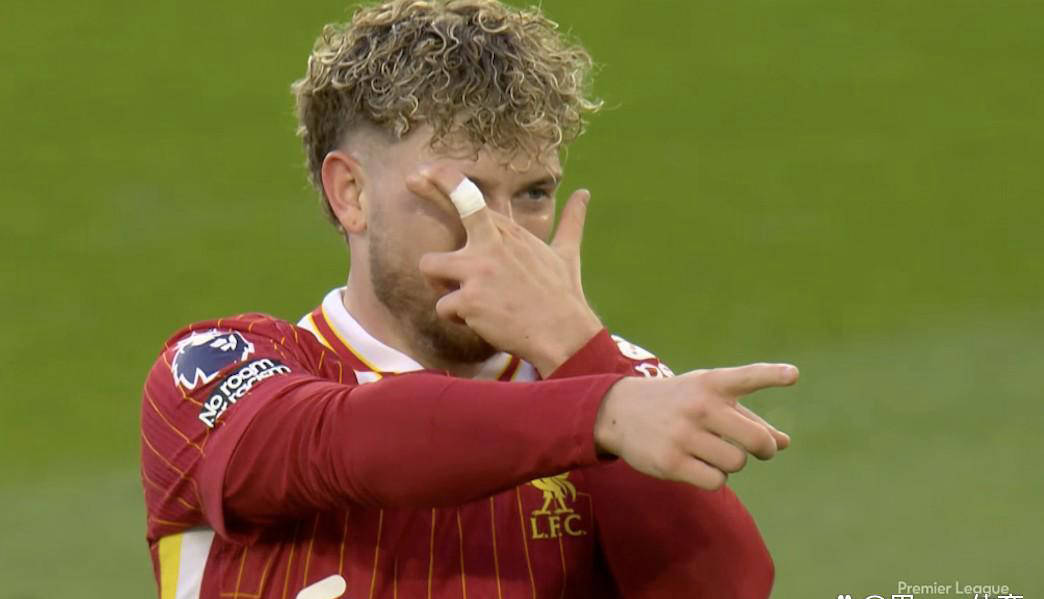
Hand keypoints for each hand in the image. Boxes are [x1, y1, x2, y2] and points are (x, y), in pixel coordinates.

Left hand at [407, 166, 603, 376]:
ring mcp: (478, 271)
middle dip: (428, 191)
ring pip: (429, 266)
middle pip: (451, 209)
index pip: (473, 198)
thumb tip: (585, 193)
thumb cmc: (564, 295)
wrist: (563, 334)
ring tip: (470, 297)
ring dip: (441, 283)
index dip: (446, 179)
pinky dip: (458, 318)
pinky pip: (443, 307)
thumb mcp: (567, 252)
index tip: (425, 169)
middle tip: (410, 179)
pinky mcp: (468, 300)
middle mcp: (492, 245)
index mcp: (510, 233)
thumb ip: (571, 221)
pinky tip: (482, 321)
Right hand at [595, 362, 798, 489]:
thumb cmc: (678, 403)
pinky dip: (714, 478)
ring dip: (732, 462)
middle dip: (764, 449)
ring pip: (736, 462)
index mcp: (711, 384)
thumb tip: (784, 443)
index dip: (771, 376)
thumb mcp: (709, 399)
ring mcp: (683, 434)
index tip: (793, 375)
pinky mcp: (671, 461)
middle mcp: (698, 406)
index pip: (745, 377)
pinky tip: (698, 466)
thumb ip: (748, 418)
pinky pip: (716, 481)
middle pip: (755, 440)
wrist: (620, 411)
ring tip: (712, 452)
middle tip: (760, 450)